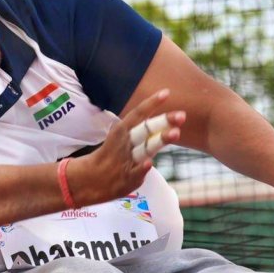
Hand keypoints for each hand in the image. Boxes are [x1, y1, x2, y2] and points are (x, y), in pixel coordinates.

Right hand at [68, 88, 183, 204]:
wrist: (92, 179)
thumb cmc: (113, 155)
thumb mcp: (124, 138)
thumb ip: (146, 132)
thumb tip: (171, 122)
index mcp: (124, 130)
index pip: (139, 113)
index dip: (152, 103)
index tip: (166, 93)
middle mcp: (126, 142)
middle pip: (147, 129)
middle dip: (163, 122)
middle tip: (182, 115)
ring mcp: (127, 159)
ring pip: (146, 148)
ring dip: (160, 140)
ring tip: (175, 133)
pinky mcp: (128, 177)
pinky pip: (136, 171)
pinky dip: (142, 167)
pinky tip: (149, 163)